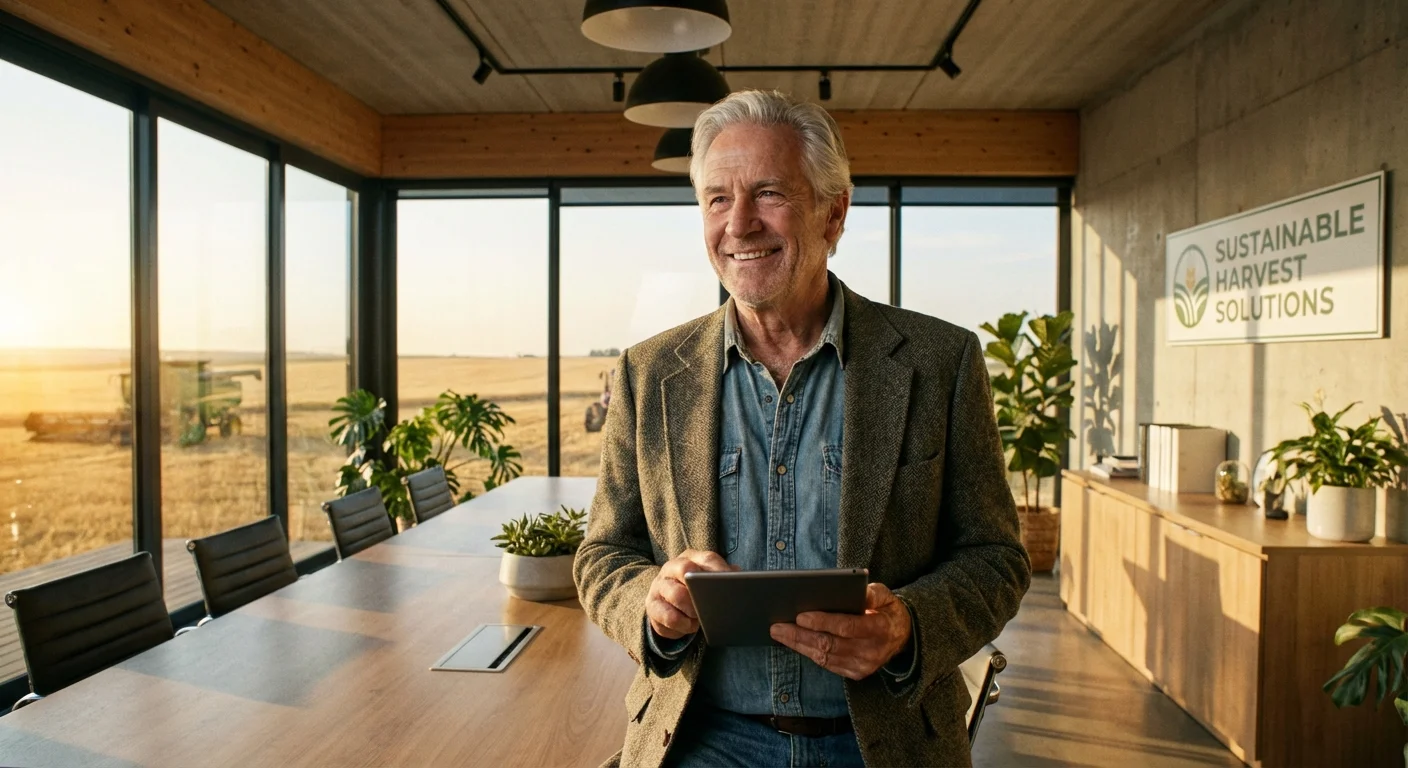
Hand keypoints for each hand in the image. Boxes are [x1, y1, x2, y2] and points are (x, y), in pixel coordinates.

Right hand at [646, 549, 735, 639]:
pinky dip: (682, 624)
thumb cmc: (695, 592)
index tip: (731, 583)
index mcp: (690, 558)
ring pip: (676, 594)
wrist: (666, 604)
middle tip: (713, 603)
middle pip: (686, 570)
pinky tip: (690, 627)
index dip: (720, 571)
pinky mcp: (651, 605)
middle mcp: (671, 567)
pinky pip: (668, 616)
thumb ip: (724, 577)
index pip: (707, 559)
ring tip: (702, 619)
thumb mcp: (709, 582)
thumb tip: (739, 575)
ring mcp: (659, 585)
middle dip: (701, 588)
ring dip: (692, 610)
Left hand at [770, 583, 911, 679]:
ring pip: (824, 657)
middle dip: (800, 635)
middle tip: (777, 626)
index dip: (822, 622)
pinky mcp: (855, 673)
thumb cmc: (887, 611)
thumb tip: (859, 591)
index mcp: (880, 629)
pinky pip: (827, 664)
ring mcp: (863, 666)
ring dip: (799, 645)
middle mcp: (871, 651)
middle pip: (829, 644)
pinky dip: (808, 653)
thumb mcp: (887, 596)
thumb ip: (873, 593)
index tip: (800, 616)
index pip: (847, 627)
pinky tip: (794, 643)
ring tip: (779, 633)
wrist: (902, 637)